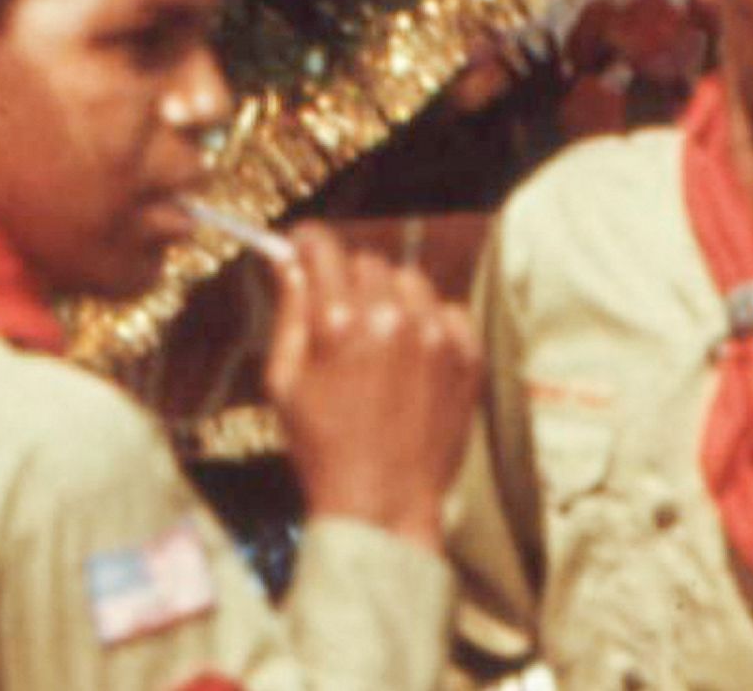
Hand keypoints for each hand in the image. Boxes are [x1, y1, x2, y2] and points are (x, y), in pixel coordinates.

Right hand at [262, 228, 478, 546]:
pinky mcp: (467, 358)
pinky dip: (430, 323)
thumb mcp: (284, 382)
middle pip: (367, 261)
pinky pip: (447, 310)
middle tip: (341, 318)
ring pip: (409, 281)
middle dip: (348, 281)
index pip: (322, 246)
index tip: (303, 252)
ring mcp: (434, 337)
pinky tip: (413, 358)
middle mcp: (390, 319)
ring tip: (380, 342)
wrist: (383, 507)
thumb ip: (288, 312)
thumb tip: (285, 259)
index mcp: (337, 323)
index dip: (307, 245)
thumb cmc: (323, 449)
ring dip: (391, 299)